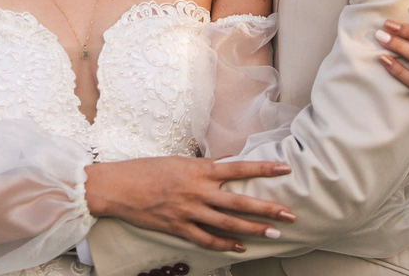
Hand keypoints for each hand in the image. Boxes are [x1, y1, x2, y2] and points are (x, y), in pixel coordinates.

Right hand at [84, 156, 294, 251]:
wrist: (118, 187)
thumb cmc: (146, 169)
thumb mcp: (178, 161)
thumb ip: (202, 168)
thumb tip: (223, 168)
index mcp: (199, 169)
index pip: (239, 167)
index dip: (263, 167)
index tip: (285, 168)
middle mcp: (198, 190)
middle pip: (240, 200)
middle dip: (268, 208)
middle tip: (290, 214)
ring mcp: (189, 211)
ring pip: (229, 223)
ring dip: (254, 228)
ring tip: (275, 232)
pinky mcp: (179, 227)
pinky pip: (208, 239)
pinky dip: (226, 244)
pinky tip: (240, 246)